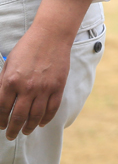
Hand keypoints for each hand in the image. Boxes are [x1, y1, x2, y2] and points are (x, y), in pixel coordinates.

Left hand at [0, 25, 72, 139]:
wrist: (51, 36)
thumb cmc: (27, 48)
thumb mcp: (8, 64)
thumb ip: (3, 83)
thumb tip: (0, 101)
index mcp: (11, 81)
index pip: (2, 109)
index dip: (0, 120)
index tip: (1, 126)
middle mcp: (27, 88)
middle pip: (18, 117)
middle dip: (13, 129)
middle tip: (11, 135)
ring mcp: (44, 88)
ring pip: (35, 116)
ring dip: (29, 127)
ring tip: (26, 131)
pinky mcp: (58, 87)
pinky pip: (52, 108)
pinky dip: (46, 119)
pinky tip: (40, 123)